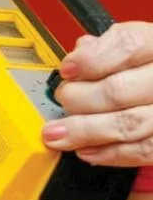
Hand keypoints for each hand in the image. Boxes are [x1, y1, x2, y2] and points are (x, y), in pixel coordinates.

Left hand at [42, 22, 152, 166]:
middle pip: (118, 90)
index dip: (91, 59)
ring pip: (127, 124)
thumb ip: (113, 47)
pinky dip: (110, 153)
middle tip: (63, 99)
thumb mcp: (143, 46)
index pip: (128, 45)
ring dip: (84, 131)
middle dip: (79, 98)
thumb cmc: (152, 68)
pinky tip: (86, 150)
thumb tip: (82, 50)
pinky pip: (143, 150)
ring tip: (57, 134)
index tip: (67, 69)